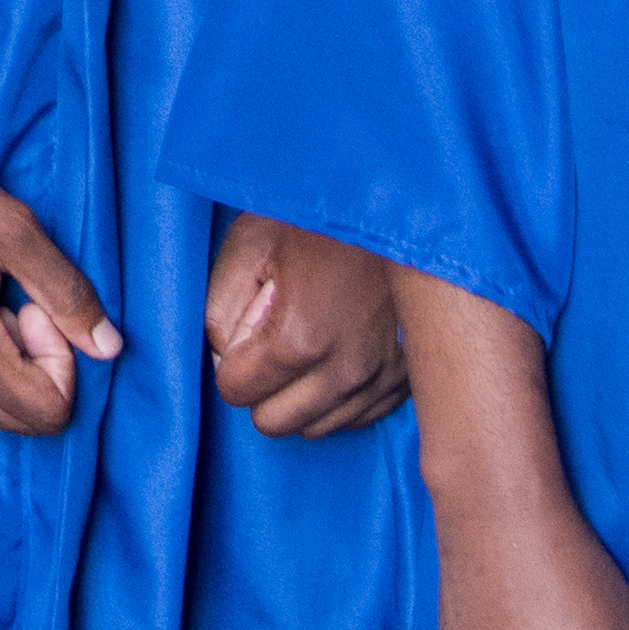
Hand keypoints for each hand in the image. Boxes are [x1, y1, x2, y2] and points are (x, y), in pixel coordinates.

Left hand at [204, 213, 412, 436]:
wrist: (403, 202)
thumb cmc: (320, 216)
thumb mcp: (249, 244)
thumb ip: (220, 309)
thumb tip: (224, 357)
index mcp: (299, 340)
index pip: (236, 393)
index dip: (231, 365)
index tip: (246, 334)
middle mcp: (346, 371)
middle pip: (275, 422)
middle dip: (262, 389)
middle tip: (271, 344)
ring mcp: (383, 377)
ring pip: (318, 426)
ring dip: (302, 397)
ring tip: (308, 344)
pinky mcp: (409, 377)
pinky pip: (360, 416)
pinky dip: (341, 397)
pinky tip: (338, 354)